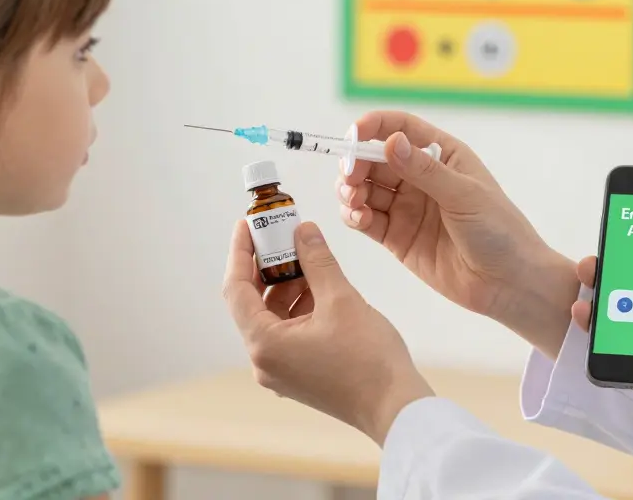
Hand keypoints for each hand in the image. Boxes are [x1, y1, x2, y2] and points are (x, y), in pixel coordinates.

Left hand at [222, 220, 433, 443]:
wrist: (396, 408)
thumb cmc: (369, 361)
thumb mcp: (340, 299)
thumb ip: (316, 260)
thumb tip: (302, 231)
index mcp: (265, 345)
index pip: (236, 289)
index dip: (240, 252)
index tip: (246, 225)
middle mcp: (264, 362)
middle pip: (252, 302)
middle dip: (267, 266)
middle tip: (280, 235)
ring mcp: (281, 371)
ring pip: (272, 317)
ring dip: (286, 286)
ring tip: (306, 257)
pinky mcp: (298, 374)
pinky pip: (287, 332)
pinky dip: (298, 307)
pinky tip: (318, 286)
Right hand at [338, 111, 578, 357]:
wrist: (509, 283)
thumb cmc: (499, 231)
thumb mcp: (464, 195)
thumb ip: (425, 170)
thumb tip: (391, 142)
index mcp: (442, 155)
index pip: (401, 129)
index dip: (373, 127)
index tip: (352, 136)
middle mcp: (420, 177)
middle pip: (375, 159)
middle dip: (356, 163)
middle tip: (350, 177)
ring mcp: (407, 207)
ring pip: (365, 188)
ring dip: (350, 189)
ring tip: (353, 199)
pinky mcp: (397, 237)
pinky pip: (366, 219)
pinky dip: (354, 215)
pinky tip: (358, 218)